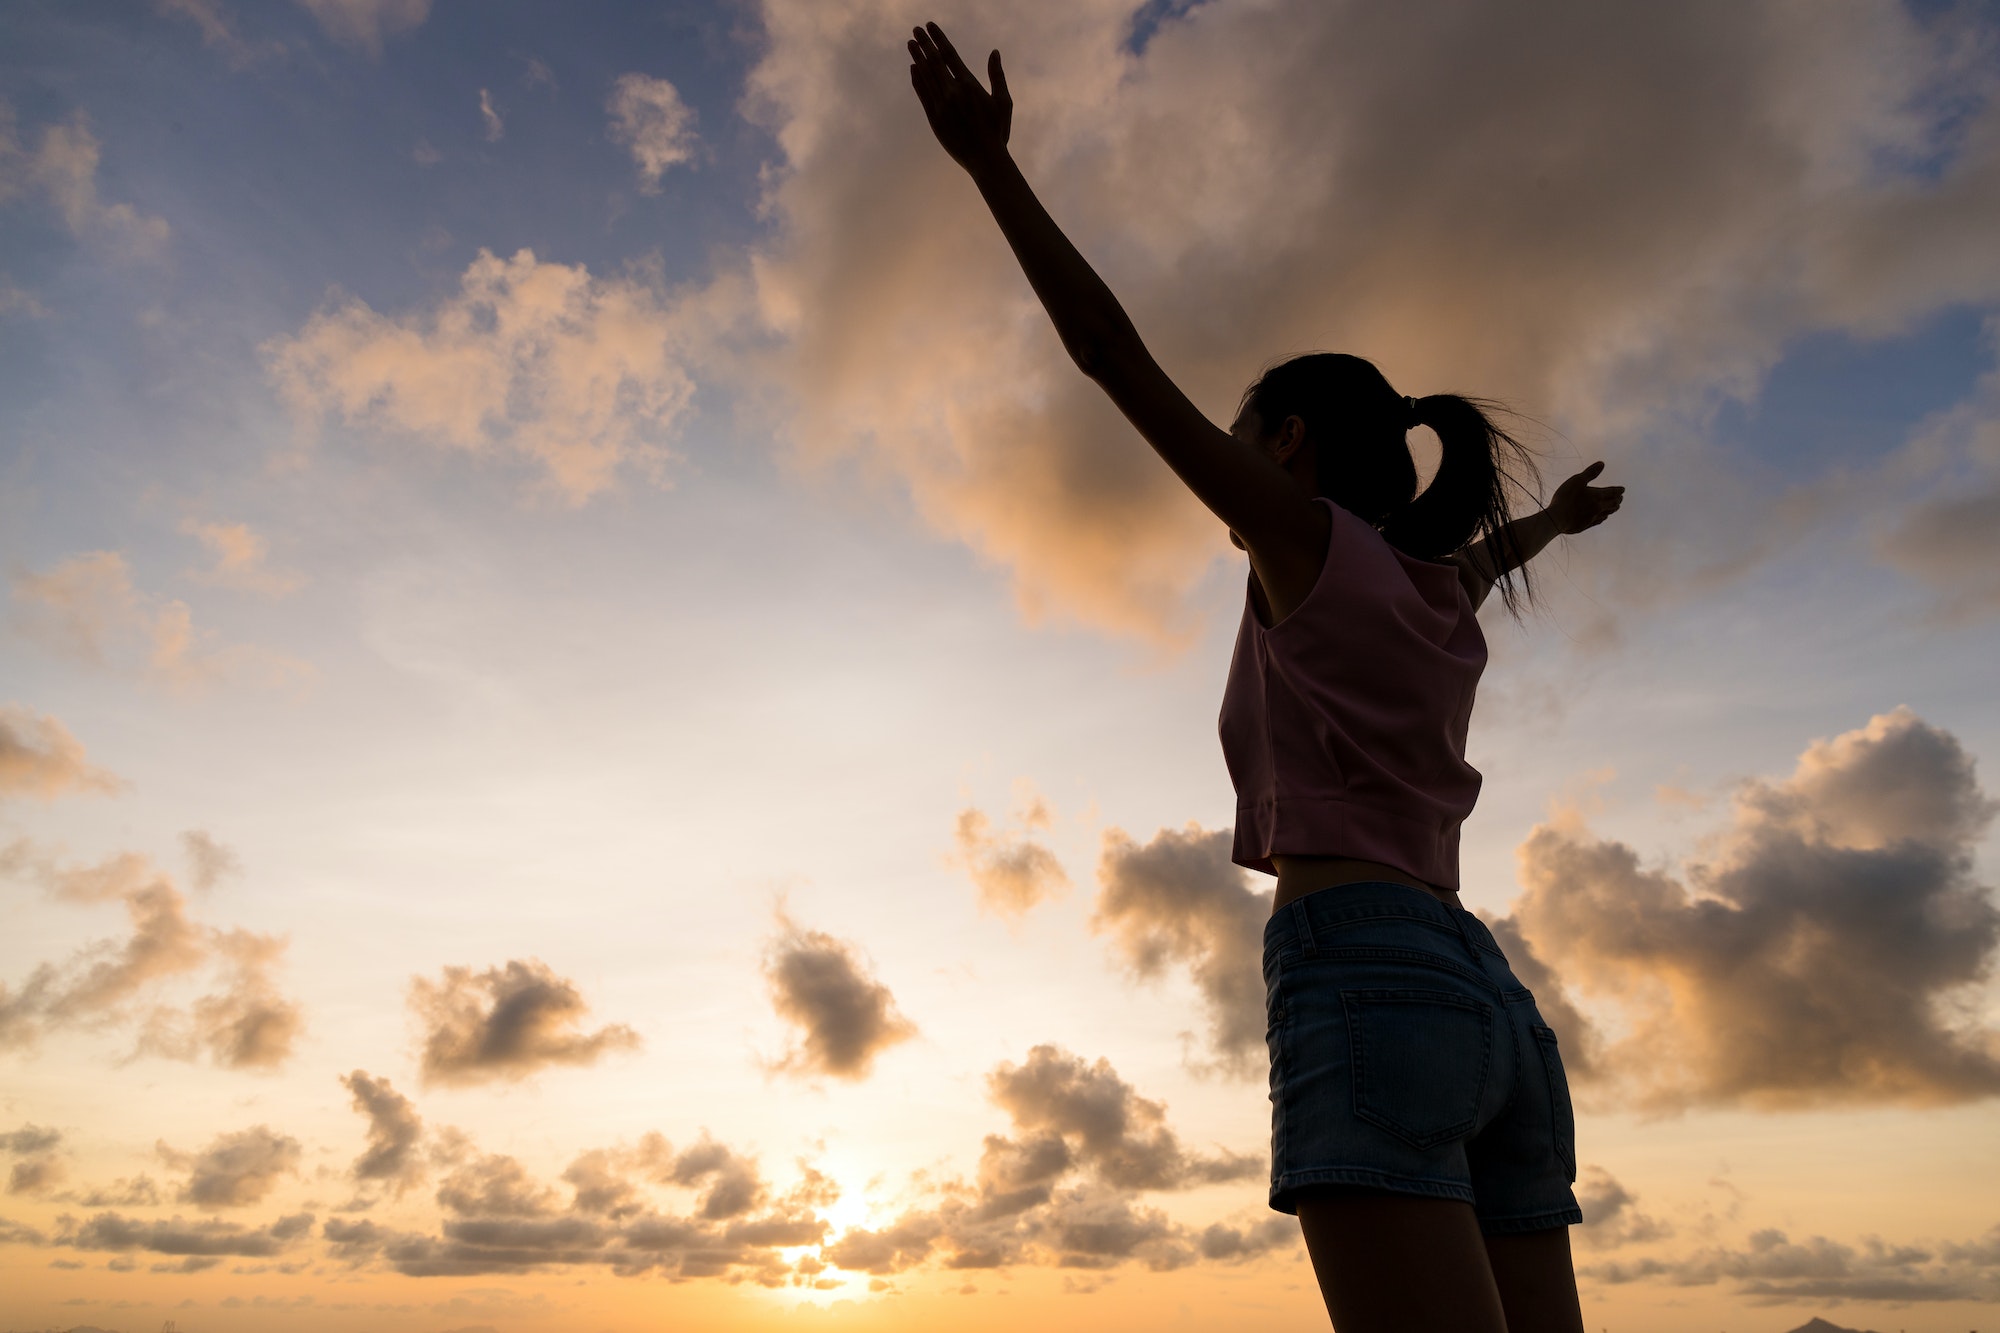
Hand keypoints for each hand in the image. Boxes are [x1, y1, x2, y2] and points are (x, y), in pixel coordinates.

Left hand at [909, 21, 1011, 172]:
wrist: (985, 159)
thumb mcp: (1003, 101)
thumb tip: (994, 52)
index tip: (929, 26)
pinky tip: (913, 69)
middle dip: (923, 43)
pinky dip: (917, 79)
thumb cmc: (998, 131)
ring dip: (917, 58)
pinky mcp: (934, 119)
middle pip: (933, 61)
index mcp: (969, 85)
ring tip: (910, 43)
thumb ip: (997, 75)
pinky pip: (922, 94)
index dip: (938, 38)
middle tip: (915, 29)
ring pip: (925, 75)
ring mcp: (941, 106)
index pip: (949, 54)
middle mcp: (952, 92)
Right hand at [1547, 461, 1623, 534]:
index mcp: (1597, 496)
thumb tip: (1602, 464)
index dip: (1619, 490)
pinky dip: (1603, 518)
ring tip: (1615, 507)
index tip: (1623, 489)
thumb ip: (1590, 472)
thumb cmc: (1565, 498)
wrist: (1556, 519)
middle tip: (1621, 498)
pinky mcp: (1586, 525)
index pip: (1613, 492)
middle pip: (1613, 504)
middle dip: (1618, 500)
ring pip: (1607, 513)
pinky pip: (1599, 521)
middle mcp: (1598, 508)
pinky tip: (1602, 518)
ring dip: (1613, 509)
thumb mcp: (1577, 481)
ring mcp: (1592, 518)